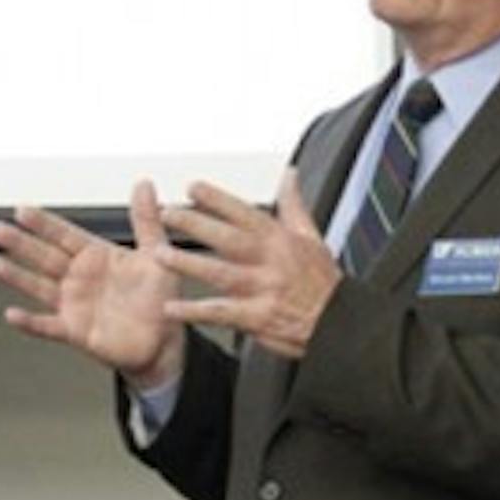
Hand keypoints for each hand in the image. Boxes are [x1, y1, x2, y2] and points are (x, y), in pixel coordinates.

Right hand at [0, 179, 184, 386]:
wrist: (165, 339)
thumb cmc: (161, 295)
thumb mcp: (157, 253)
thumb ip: (146, 220)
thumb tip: (144, 183)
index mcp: (97, 256)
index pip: (64, 235)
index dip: (44, 224)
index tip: (21, 210)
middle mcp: (80, 278)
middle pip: (45, 257)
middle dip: (20, 244)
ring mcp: (74, 304)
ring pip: (40, 287)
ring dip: (17, 278)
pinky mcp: (76, 331)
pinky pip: (49, 326)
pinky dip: (30, 322)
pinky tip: (12, 314)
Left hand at [158, 168, 340, 358]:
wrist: (338, 323)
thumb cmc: (323, 282)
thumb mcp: (313, 236)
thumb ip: (294, 205)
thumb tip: (289, 175)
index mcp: (280, 240)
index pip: (245, 213)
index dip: (218, 199)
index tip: (193, 188)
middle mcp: (270, 262)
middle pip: (228, 239)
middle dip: (196, 224)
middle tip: (168, 214)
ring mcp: (263, 290)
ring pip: (220, 273)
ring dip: (189, 264)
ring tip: (161, 255)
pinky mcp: (258, 318)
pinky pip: (222, 313)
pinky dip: (196, 311)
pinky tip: (173, 308)